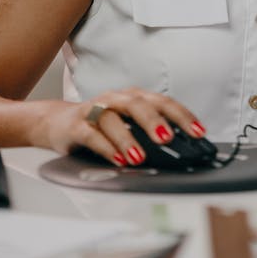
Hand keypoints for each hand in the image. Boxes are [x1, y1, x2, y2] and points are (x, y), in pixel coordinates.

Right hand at [38, 88, 207, 165]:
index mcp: (134, 97)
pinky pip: (92, 135)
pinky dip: (105, 148)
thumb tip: (179, 150)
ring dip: (128, 139)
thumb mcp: (128, 124)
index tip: (198, 132)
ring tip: (139, 158)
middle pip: (138, 105)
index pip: (162, 102)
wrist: (58, 121)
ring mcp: (96, 110)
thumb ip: (148, 133)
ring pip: (113, 120)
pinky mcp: (77, 125)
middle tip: (167, 138)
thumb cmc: (101, 124)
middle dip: (154, 121)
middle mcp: (116, 99)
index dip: (181, 115)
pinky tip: (116, 160)